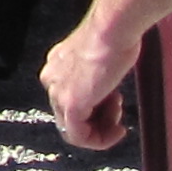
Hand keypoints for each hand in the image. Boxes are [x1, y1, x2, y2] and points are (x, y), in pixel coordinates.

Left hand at [42, 13, 138, 147]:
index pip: (69, 98)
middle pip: (72, 115)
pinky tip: (116, 132)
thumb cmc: (113, 36)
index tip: (115, 104)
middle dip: (100, 119)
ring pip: (75, 128)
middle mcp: (52, 78)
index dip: (96, 106)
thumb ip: (97, 77)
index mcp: (57, 65)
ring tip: (119, 117)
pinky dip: (100, 140)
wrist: (111, 30)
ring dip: (103, 129)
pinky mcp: (70, 104)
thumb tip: (107, 93)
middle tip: (118, 114)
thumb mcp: (102, 58)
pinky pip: (79, 136)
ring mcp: (58, 92)